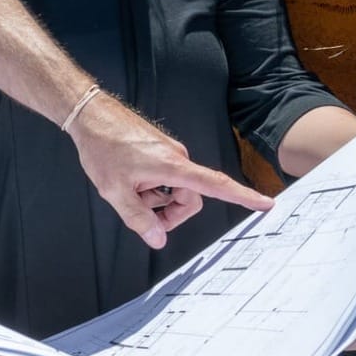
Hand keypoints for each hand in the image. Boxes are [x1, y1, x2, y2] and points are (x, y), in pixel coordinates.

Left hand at [67, 94, 271, 249]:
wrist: (90, 116)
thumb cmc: (102, 147)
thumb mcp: (114, 191)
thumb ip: (138, 219)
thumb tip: (158, 239)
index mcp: (172, 166)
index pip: (215, 185)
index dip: (242, 196)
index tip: (265, 203)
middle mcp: (177, 157)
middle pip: (190, 199)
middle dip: (169, 213)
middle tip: (141, 212)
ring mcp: (170, 153)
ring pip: (176, 191)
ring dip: (157, 199)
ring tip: (129, 188)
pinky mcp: (163, 151)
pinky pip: (167, 179)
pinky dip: (153, 187)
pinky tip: (131, 179)